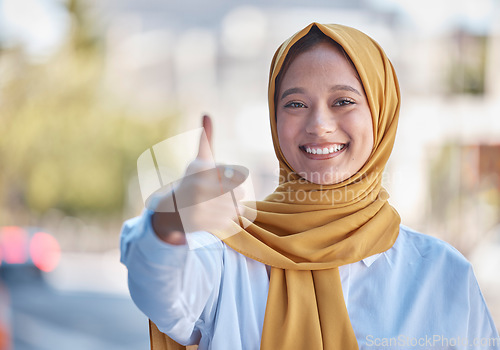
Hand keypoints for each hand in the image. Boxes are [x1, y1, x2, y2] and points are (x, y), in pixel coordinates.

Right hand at [152, 115, 244, 244]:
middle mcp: (198, 186)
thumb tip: (206, 114)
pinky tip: (212, 215)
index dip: (231, 178)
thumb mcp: (199, 160)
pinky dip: (225, 219)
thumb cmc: (192, 181)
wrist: (172, 209)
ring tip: (217, 205)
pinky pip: (229, 221)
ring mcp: (199, 206)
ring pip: (236, 207)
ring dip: (231, 208)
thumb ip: (206, 139)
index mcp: (201, 168)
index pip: (237, 174)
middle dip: (234, 194)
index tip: (217, 179)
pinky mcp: (201, 223)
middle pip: (240, 191)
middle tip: (220, 194)